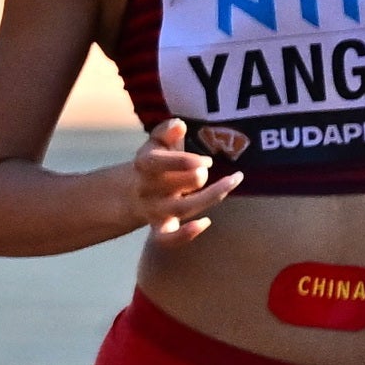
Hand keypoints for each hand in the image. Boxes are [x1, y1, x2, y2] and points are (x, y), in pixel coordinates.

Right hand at [120, 117, 241, 242]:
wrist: (132, 193)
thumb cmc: (156, 162)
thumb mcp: (157, 143)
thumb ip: (166, 131)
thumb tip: (179, 125)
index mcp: (144, 165)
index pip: (157, 163)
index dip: (182, 162)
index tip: (205, 160)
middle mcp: (148, 189)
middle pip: (174, 186)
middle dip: (196, 177)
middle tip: (208, 167)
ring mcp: (155, 210)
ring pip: (181, 209)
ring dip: (210, 197)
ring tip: (232, 181)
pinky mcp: (160, 227)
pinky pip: (167, 239)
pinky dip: (185, 235)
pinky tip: (206, 222)